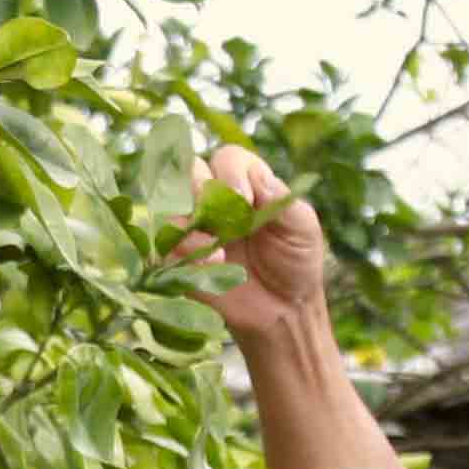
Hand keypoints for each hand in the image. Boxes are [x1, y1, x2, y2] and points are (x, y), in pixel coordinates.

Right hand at [165, 142, 331, 337]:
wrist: (283, 309)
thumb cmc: (296, 261)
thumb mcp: (303, 228)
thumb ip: (283, 200)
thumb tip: (257, 176)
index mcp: (247, 184)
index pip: (228, 159)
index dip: (231, 173)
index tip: (246, 200)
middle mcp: (216, 199)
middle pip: (191, 171)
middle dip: (202, 189)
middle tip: (223, 219)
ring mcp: (195, 227)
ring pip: (172, 205)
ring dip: (193, 226)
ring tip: (218, 254)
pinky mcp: (180, 256)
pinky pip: (165, 244)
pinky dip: (184, 252)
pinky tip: (210, 266)